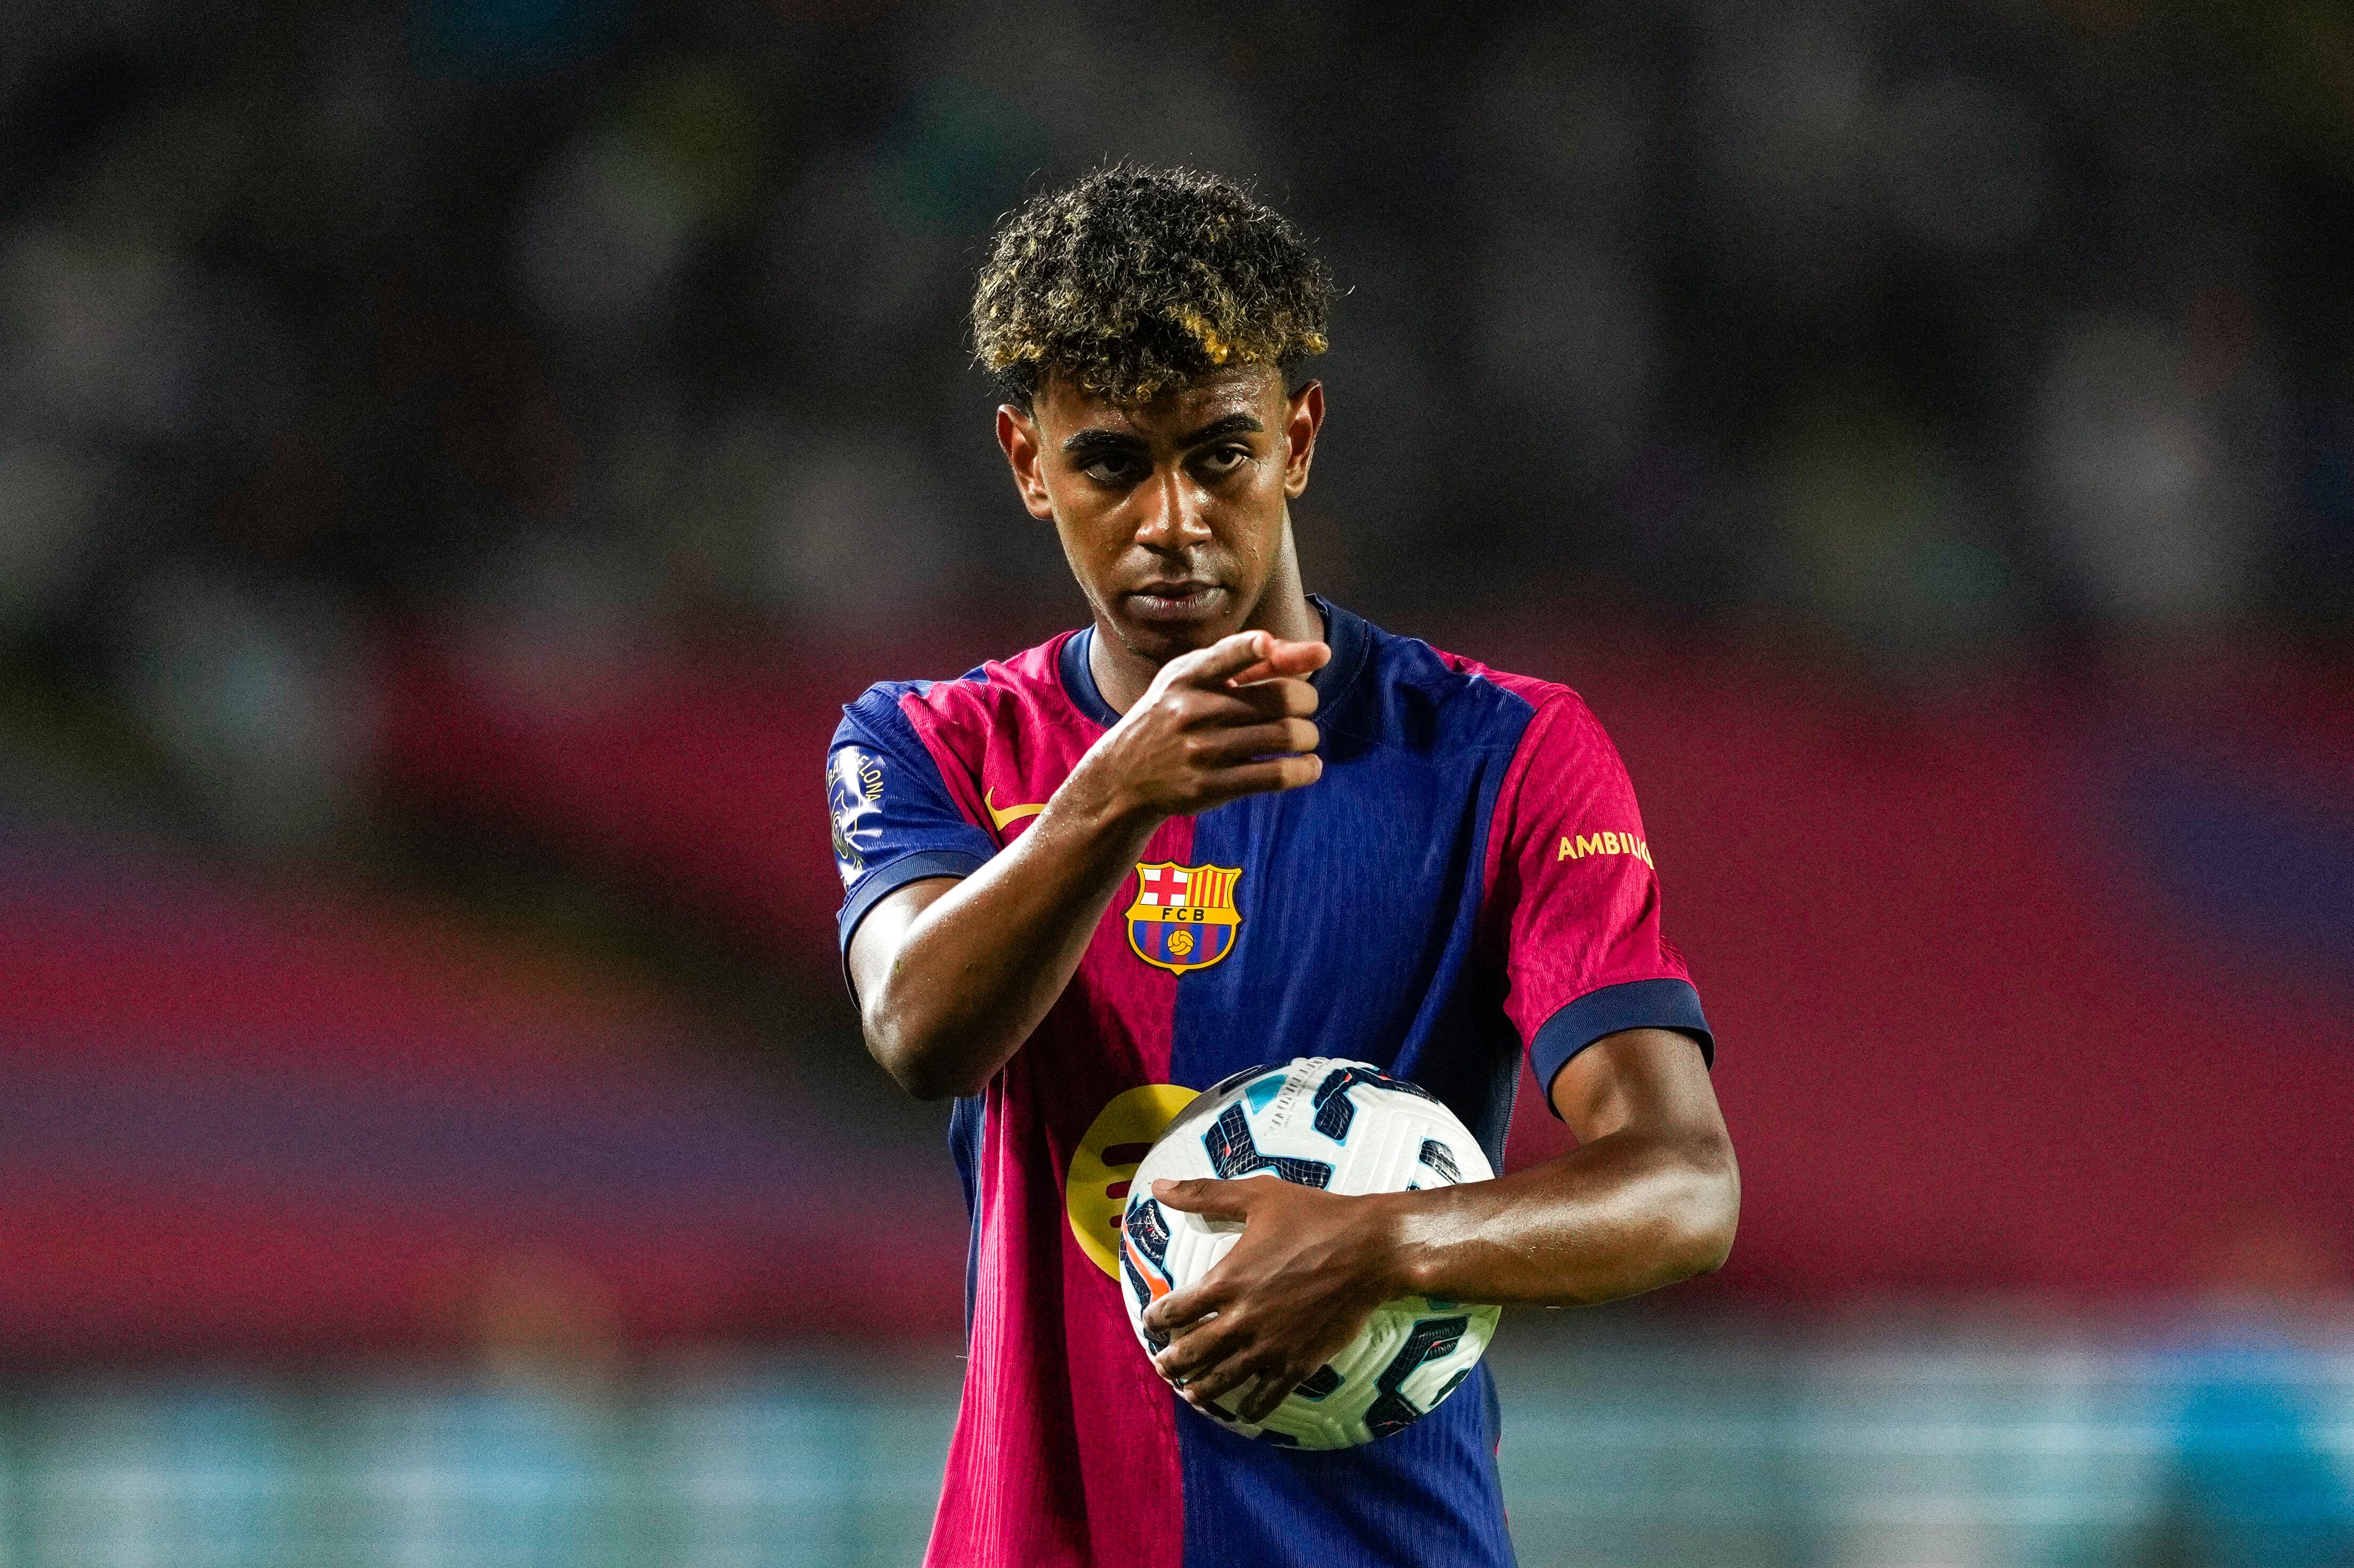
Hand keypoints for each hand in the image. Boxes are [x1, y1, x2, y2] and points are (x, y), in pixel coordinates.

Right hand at [1066, 630, 1327, 830]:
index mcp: (1187, 676)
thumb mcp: (1194, 679)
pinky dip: (1305, 770)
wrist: (1123, 776)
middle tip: (1305, 706)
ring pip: (1285, 736)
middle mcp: (1192, 710)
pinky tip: (1309, 766)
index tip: (1276, 647)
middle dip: (1307, 700)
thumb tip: (1319, 653)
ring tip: (1306, 738)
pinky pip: (1276, 775)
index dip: (1257, 648)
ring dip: (1309, 736)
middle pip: (1280, 698)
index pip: (1228, 655)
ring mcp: (1201, 750)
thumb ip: (1251, 661)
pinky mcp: (1209, 787)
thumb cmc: (1174, 716)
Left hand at [1142, 1175, 1402, 1425]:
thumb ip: (1204, 1194)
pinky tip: (1244, 1411)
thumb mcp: (1257, 1196)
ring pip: (1222, 1379)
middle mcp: (1241, 1319)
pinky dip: (1250, 1407)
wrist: (1370, 1249)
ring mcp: (1270, 1346)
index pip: (1174, 1310)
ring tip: (1191, 1393)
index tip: (1151, 1323)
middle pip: (1191, 1352)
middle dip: (1171, 1362)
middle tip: (1162, 1366)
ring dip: (1201, 1389)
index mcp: (1225, 1281)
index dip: (1155, 1319)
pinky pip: (1267, 1396)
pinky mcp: (1299, 1363)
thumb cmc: (1315, 1217)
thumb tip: (1158, 1186)